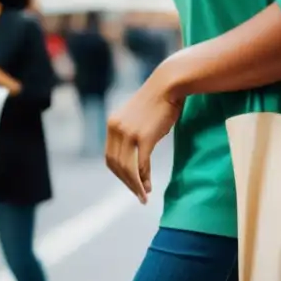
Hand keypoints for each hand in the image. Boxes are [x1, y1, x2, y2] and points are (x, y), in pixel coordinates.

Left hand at [105, 68, 184, 203]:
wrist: (169, 84)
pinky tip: (148, 188)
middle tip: (138, 194)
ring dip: (135, 185)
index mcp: (113, 124)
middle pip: (116, 165)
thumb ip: (134, 133)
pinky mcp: (143, 137)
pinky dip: (143, 179)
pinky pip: (140, 164)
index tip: (130, 183)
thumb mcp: (141, 118)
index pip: (110, 157)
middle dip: (126, 183)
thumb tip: (140, 153)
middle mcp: (116, 129)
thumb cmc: (160, 100)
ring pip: (127, 168)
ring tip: (144, 196)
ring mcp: (128, 133)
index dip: (119, 174)